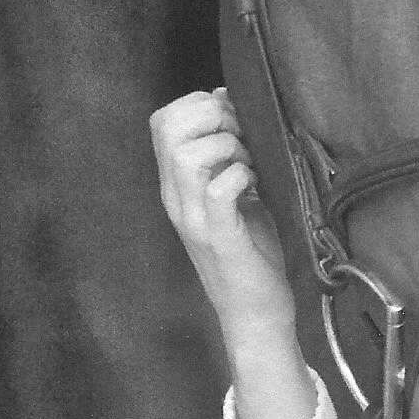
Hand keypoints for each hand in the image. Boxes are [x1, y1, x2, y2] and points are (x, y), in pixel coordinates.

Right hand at [150, 89, 314, 418]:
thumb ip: (233, 155)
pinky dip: (242, 176)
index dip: (199, 104)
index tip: (235, 118)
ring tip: (249, 164)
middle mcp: (177, 198)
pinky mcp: (219, 238)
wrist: (255, 315)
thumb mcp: (240, 194)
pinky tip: (256, 186)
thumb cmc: (254, 253)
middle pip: (166, 126)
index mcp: (178, 184)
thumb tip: (235, 104)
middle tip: (243, 138)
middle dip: (212, 115)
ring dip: (227, 146)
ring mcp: (194, 218)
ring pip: (187, 154)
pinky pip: (219, 189)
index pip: (162, 120)